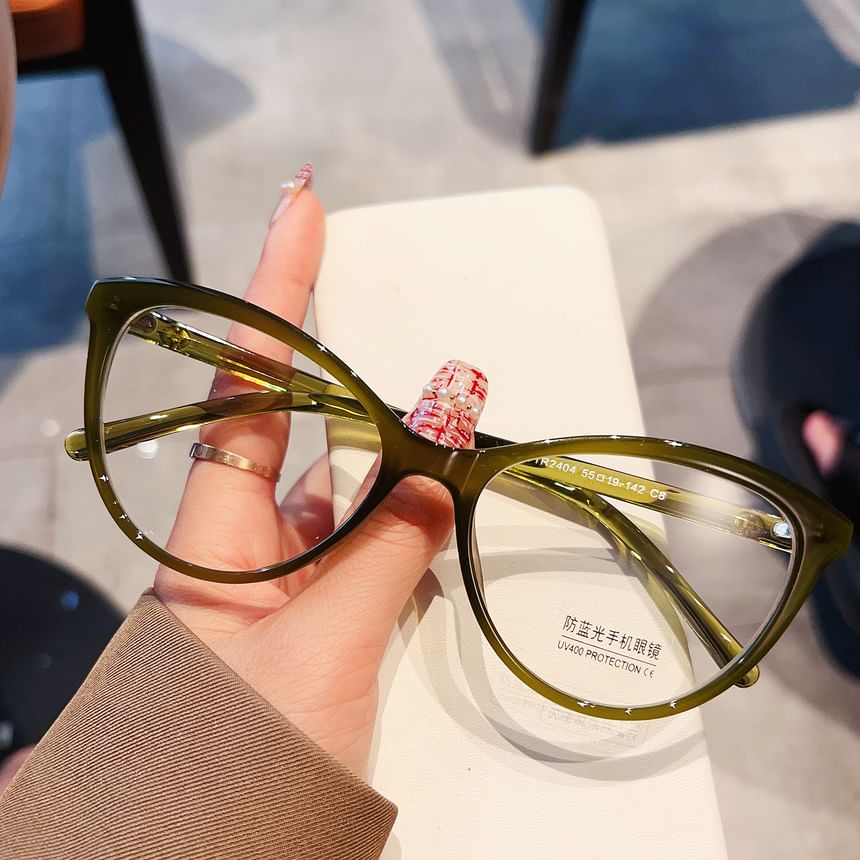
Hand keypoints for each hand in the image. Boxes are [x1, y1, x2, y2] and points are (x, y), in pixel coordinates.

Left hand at [154, 178, 457, 776]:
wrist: (211, 844)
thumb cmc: (230, 763)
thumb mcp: (323, 648)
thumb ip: (386, 553)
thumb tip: (433, 476)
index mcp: (217, 530)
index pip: (247, 379)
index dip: (275, 287)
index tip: (303, 208)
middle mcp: (245, 540)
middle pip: (311, 427)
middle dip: (371, 386)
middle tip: (426, 361)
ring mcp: (284, 576)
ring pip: (352, 494)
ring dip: (403, 474)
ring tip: (456, 451)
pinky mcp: (318, 612)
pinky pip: (369, 547)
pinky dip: (409, 533)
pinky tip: (444, 529)